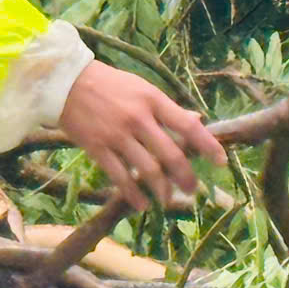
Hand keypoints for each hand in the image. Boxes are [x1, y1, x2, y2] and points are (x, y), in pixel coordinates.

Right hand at [57, 63, 225, 208]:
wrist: (67, 83)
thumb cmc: (109, 84)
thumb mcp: (143, 88)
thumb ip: (168, 108)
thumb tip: (197, 121)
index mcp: (152, 100)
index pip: (187, 126)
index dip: (208, 145)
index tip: (221, 162)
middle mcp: (138, 119)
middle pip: (170, 154)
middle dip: (186, 177)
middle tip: (193, 189)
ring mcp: (117, 135)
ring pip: (148, 170)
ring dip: (162, 190)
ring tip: (168, 200)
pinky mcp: (98, 149)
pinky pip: (120, 177)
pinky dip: (134, 194)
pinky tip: (142, 204)